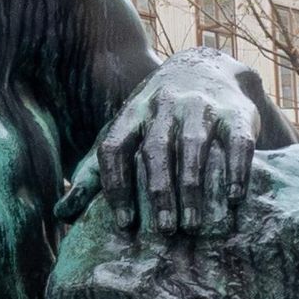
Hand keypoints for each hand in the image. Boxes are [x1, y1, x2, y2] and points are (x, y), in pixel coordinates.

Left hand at [62, 52, 265, 239]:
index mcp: (131, 113)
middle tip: (163, 230)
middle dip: (158, 192)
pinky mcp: (235, 113)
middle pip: (155, 150)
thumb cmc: (155, 116)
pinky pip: (237, 142)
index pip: (115, 148)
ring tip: (191, 225)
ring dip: (192, 188)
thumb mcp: (123, 133)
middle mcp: (164, 106)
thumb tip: (62, 214)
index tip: (124, 223)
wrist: (206, 68)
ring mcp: (201, 106)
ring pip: (193, 147)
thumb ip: (94, 171)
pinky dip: (236, 171)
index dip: (117, 186)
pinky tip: (234, 199)